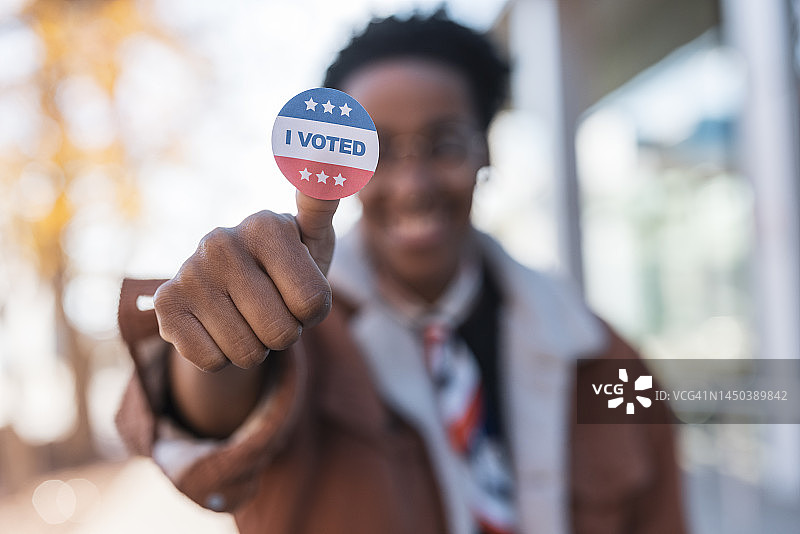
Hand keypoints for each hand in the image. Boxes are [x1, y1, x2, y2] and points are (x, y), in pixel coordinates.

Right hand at [153, 192, 338, 371]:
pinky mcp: (166, 304)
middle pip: (282, 332)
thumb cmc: (286, 268)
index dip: (313, 312)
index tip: (302, 291)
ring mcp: (189, 271)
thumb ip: (325, 204)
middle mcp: (222, 241)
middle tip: (272, 309)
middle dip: (285, 334)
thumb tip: (330, 148)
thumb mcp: (314, 240)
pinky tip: (216, 328)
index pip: (313, 303)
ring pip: (247, 352)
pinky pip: (213, 361)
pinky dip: (222, 358)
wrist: (230, 293)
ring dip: (254, 348)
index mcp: (267, 225)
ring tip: (246, 318)